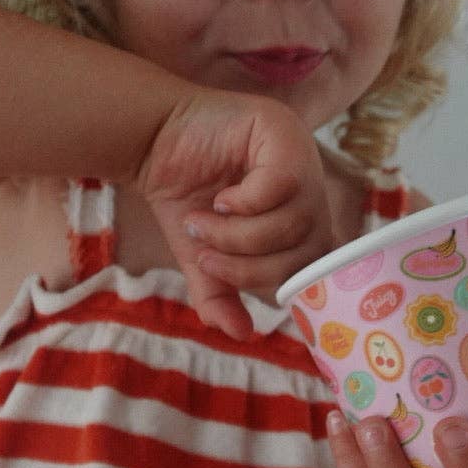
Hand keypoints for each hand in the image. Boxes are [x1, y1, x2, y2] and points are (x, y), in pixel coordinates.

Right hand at [133, 87, 333, 340]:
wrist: (154, 144)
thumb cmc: (184, 196)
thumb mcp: (202, 256)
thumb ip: (221, 294)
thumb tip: (242, 335)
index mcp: (301, 217)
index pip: (314, 266)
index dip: (273, 280)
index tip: (220, 274)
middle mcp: (311, 187)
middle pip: (307, 248)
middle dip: (248, 263)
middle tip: (205, 255)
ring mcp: (302, 157)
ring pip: (294, 221)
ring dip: (238, 236)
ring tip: (202, 226)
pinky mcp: (284, 132)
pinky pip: (281, 186)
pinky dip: (245, 204)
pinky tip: (220, 199)